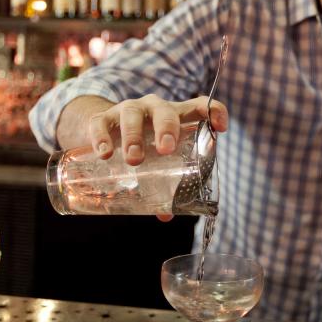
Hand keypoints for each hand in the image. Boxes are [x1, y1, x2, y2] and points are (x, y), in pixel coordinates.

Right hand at [87, 95, 228, 221]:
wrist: (108, 129)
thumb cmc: (144, 145)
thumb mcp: (158, 160)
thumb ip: (165, 184)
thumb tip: (166, 215)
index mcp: (176, 116)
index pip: (200, 105)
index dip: (214, 112)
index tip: (221, 127)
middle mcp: (154, 108)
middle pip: (164, 111)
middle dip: (166, 129)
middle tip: (166, 149)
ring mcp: (128, 110)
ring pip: (131, 113)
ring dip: (133, 135)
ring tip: (133, 159)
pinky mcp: (103, 116)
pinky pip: (101, 121)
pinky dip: (102, 136)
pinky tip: (104, 153)